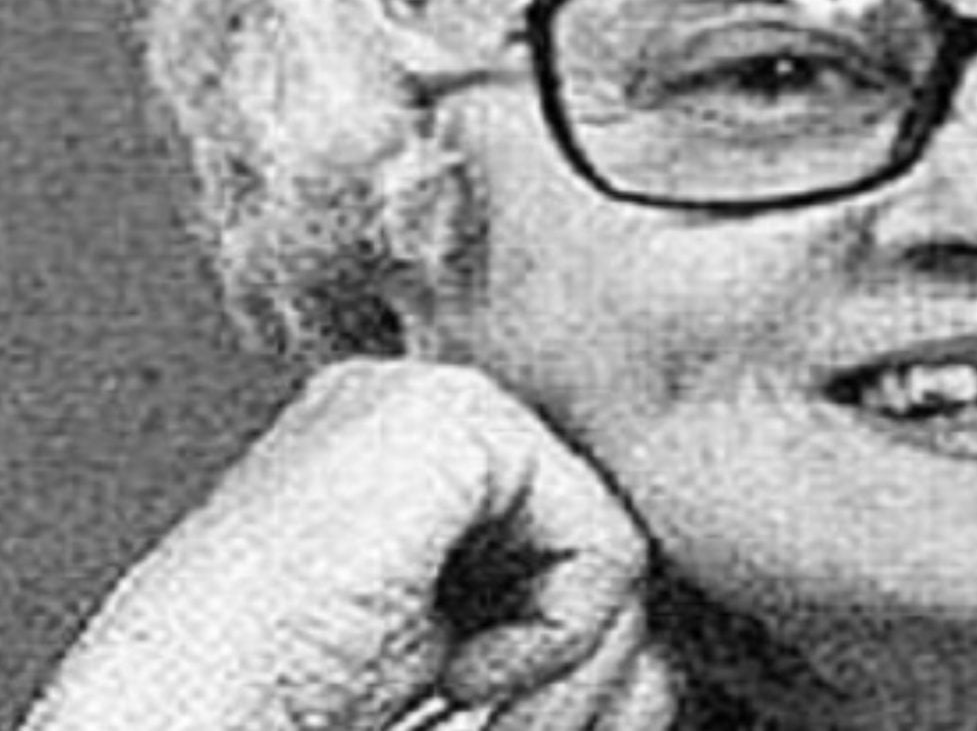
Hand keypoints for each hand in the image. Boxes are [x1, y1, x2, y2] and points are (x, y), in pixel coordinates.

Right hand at [24, 360, 669, 730]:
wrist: (187, 724)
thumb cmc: (302, 706)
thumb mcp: (471, 650)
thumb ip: (561, 609)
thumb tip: (666, 644)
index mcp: (413, 465)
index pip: (574, 526)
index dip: (571, 635)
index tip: (491, 700)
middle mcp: (423, 415)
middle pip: (602, 529)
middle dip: (583, 656)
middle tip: (488, 710)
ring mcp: (429, 401)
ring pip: (614, 541)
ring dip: (571, 662)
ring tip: (471, 698)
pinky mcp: (448, 419)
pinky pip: (602, 541)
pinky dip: (555, 636)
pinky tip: (458, 668)